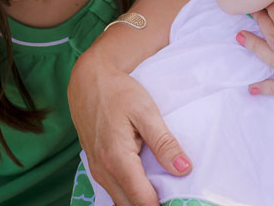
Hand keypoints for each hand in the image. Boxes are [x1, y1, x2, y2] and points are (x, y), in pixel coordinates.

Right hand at [68, 49, 191, 205]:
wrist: (89, 80)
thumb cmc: (119, 92)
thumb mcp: (146, 112)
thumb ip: (164, 143)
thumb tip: (184, 169)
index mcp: (117, 160)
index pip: (143, 201)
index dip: (163, 204)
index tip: (181, 200)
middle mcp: (103, 172)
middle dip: (151, 205)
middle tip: (174, 196)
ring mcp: (96, 171)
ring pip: (120, 201)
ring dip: (139, 200)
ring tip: (163, 190)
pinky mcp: (95, 166)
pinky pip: (113, 190)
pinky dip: (129, 193)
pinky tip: (146, 182)